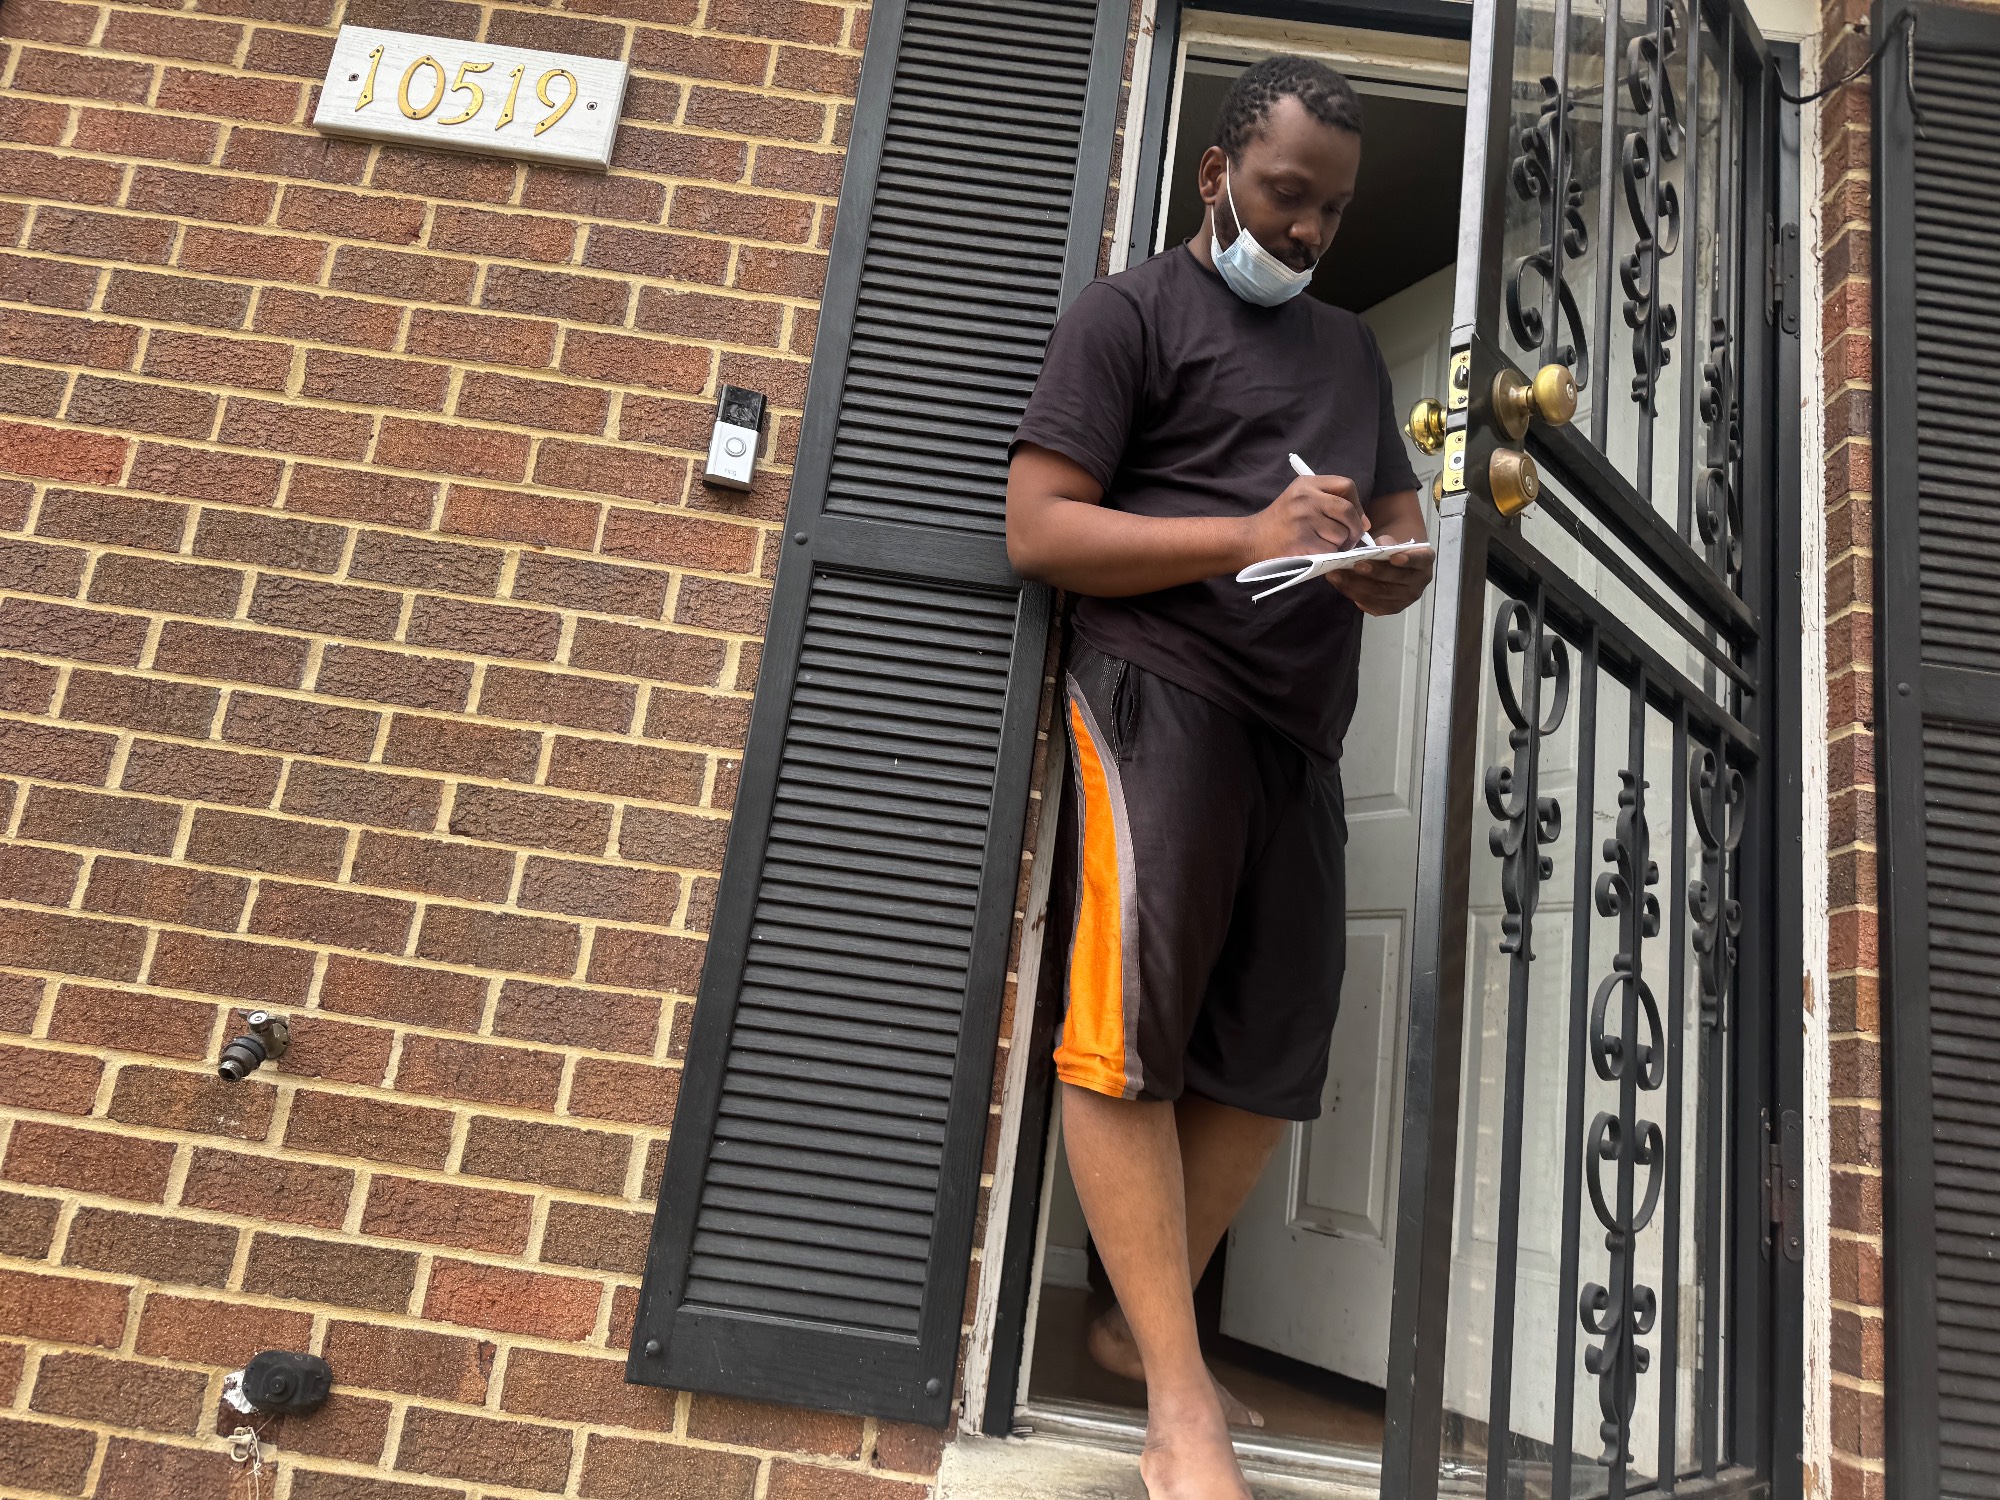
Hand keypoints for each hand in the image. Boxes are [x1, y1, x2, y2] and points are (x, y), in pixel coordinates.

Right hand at [1241, 473, 1368, 564]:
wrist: (1252, 539)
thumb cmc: (1281, 522)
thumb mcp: (1300, 499)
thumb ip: (1330, 503)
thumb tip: (1365, 522)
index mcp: (1307, 483)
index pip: (1347, 486)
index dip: (1357, 504)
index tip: (1356, 518)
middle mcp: (1305, 498)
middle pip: (1348, 512)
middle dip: (1354, 529)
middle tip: (1349, 539)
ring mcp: (1303, 520)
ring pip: (1341, 534)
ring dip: (1339, 545)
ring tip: (1323, 544)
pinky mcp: (1301, 541)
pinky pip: (1330, 551)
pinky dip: (1328, 556)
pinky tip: (1316, 553)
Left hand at [1328, 531, 1434, 616]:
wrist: (1395, 564)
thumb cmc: (1392, 549)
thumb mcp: (1392, 540)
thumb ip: (1386, 543)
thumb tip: (1376, 547)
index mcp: (1424, 561)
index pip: (1420, 560)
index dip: (1409, 559)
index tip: (1394, 557)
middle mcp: (1419, 582)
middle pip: (1395, 579)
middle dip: (1373, 572)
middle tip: (1354, 565)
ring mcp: (1406, 598)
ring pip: (1380, 594)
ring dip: (1356, 584)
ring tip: (1337, 575)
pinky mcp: (1392, 609)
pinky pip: (1372, 605)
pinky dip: (1354, 595)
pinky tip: (1341, 585)